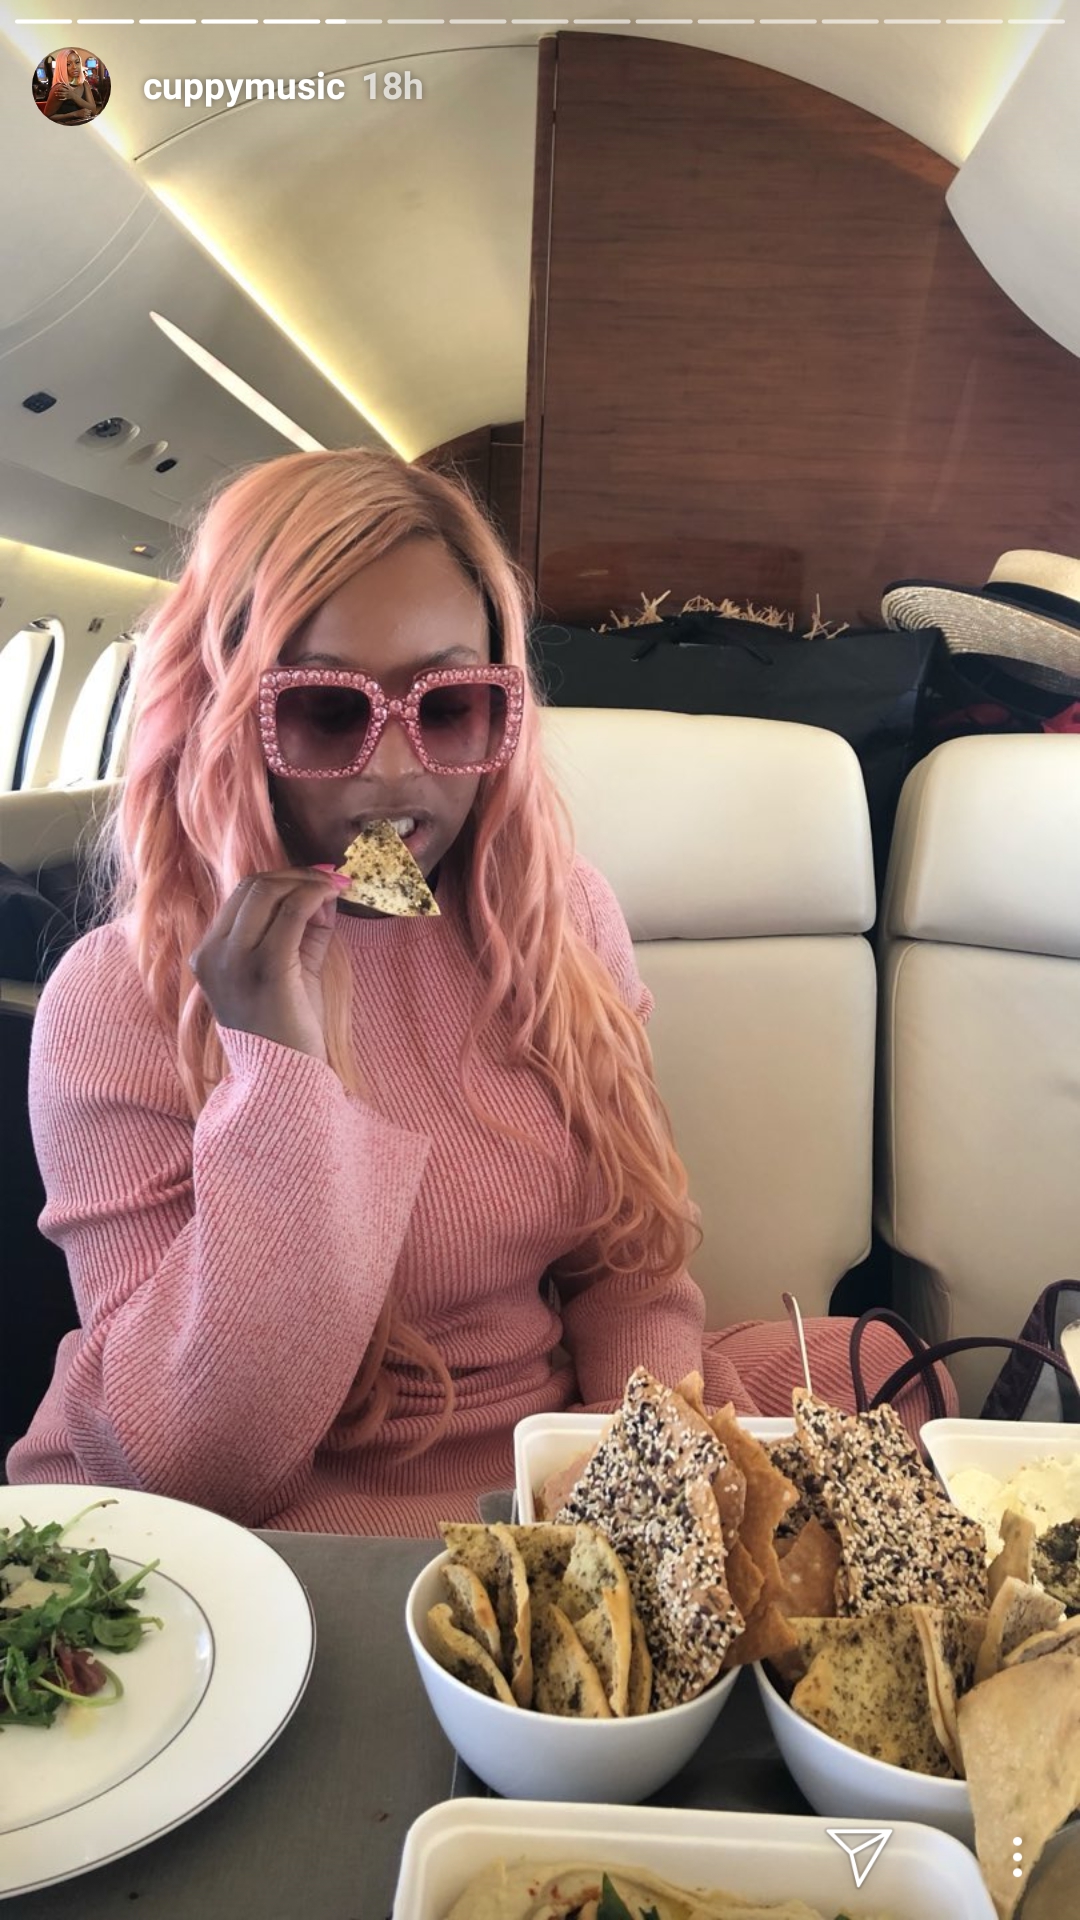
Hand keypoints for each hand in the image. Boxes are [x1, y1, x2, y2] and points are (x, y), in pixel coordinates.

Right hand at [189, 868, 349, 1061]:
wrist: (282, 1080)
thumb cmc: (286, 1031)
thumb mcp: (290, 972)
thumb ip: (304, 932)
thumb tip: (324, 894)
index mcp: (209, 954)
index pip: (241, 896)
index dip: (282, 878)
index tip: (318, 877)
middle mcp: (214, 953)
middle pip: (253, 886)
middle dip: (297, 875)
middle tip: (333, 877)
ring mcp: (234, 961)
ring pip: (268, 892)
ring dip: (307, 881)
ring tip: (337, 886)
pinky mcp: (265, 968)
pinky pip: (291, 912)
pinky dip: (315, 895)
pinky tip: (335, 896)